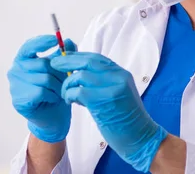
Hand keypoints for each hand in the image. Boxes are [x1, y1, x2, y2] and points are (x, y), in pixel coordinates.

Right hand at [7, 35, 76, 142]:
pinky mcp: (18, 99)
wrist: (53, 116)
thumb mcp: (61, 70)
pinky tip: (52, 99)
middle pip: (42, 64)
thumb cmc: (54, 90)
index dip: (42, 42)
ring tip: (59, 91)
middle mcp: (15, 70)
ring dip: (57, 86)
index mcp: (22, 60)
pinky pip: (41, 92)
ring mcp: (14, 85)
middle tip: (67, 80)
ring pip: (44, 79)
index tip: (56, 40)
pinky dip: (52, 96)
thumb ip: (63, 55)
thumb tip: (68, 41)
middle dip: (59, 72)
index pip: (29, 46)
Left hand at [51, 52, 167, 171]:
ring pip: (81, 76)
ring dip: (68, 84)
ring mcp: (112, 88)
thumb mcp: (117, 94)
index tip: (64, 56)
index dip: (78, 56)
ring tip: (65, 93)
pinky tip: (70, 101)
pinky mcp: (104, 101)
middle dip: (68, 61)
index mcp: (121, 74)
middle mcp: (118, 77)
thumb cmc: (125, 120)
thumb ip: (102, 82)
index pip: (96, 58)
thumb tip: (80, 73)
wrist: (141, 138)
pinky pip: (79, 91)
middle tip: (54, 64)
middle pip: (88, 61)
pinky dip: (70, 95)